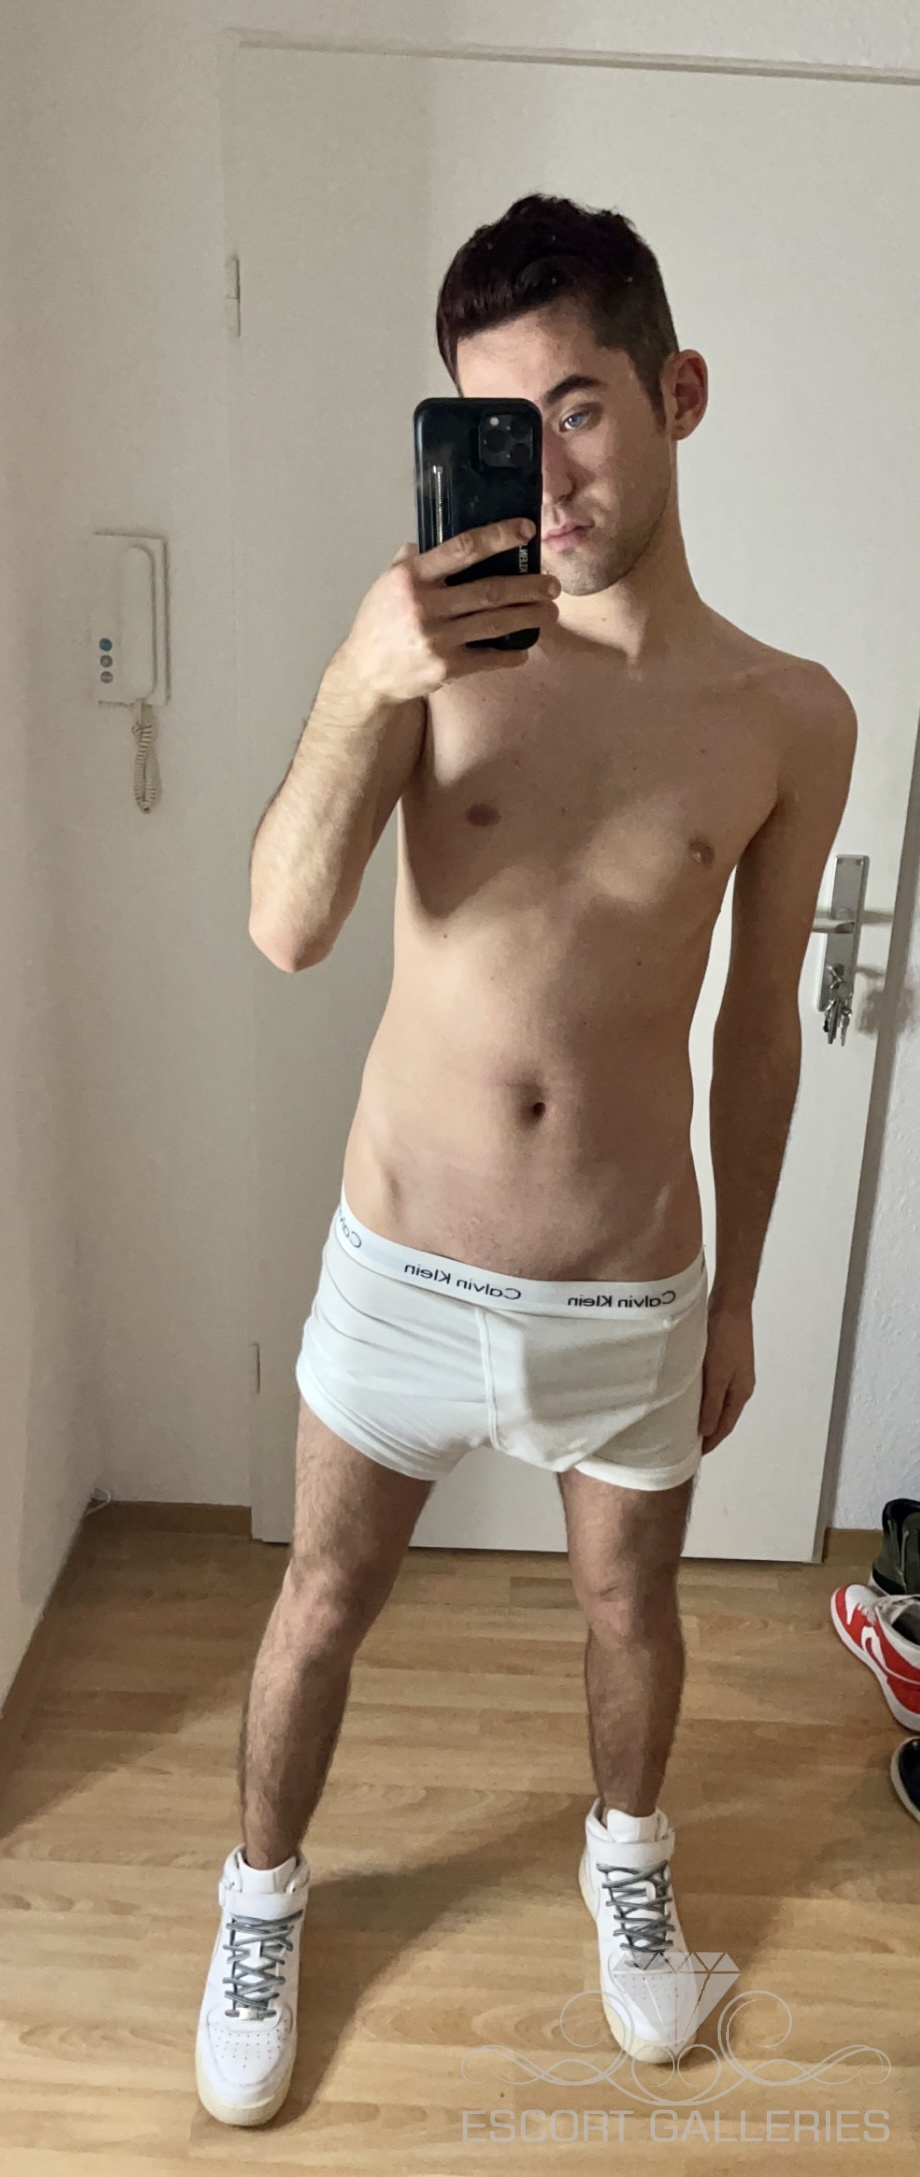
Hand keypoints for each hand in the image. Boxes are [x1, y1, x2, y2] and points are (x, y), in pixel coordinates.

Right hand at [340, 519, 559, 706]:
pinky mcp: (446, 668)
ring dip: (530, 617)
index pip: (463, 548)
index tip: (526, 530)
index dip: (498, 537)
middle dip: (529, 587)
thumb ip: (413, 559)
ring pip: (496, 623)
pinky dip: (510, 654)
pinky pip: (488, 658)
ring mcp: (437, 639)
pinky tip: (524, 648)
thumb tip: (436, 536)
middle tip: (552, 585)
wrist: (365, 674)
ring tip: (550, 612)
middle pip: (490, 590)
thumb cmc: (379, 623)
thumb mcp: (387, 582)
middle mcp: (425, 605)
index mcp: (412, 577)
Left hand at [698, 1296, 754, 1453]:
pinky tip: (687, 1399)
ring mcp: (732, 1373)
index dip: (711, 1441)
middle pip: (722, 1416)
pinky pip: (712, 1388)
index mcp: (741, 1392)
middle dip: (708, 1432)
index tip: (694, 1455)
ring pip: (716, 1402)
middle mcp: (739, 1386)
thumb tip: (708, 1431)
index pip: (725, 1425)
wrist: (729, 1305)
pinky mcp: (722, 1361)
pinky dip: (702, 1399)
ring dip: (704, 1415)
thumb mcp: (717, 1375)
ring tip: (684, 1426)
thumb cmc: (725, 1339)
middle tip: (686, 1445)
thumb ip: (712, 1403)